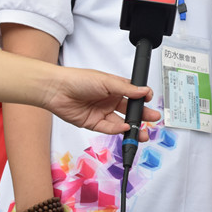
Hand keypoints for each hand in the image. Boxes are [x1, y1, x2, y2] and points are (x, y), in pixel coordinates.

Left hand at [42, 68, 160, 139]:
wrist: (57, 90)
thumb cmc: (78, 79)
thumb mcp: (106, 81)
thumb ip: (127, 89)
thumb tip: (144, 91)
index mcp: (115, 87)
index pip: (134, 93)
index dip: (142, 97)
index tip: (149, 99)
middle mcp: (110, 100)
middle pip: (130, 110)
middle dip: (143, 115)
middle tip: (154, 118)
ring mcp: (102, 112)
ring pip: (122, 122)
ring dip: (132, 127)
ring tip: (142, 132)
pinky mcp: (93, 123)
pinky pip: (109, 128)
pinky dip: (118, 129)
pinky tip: (125, 128)